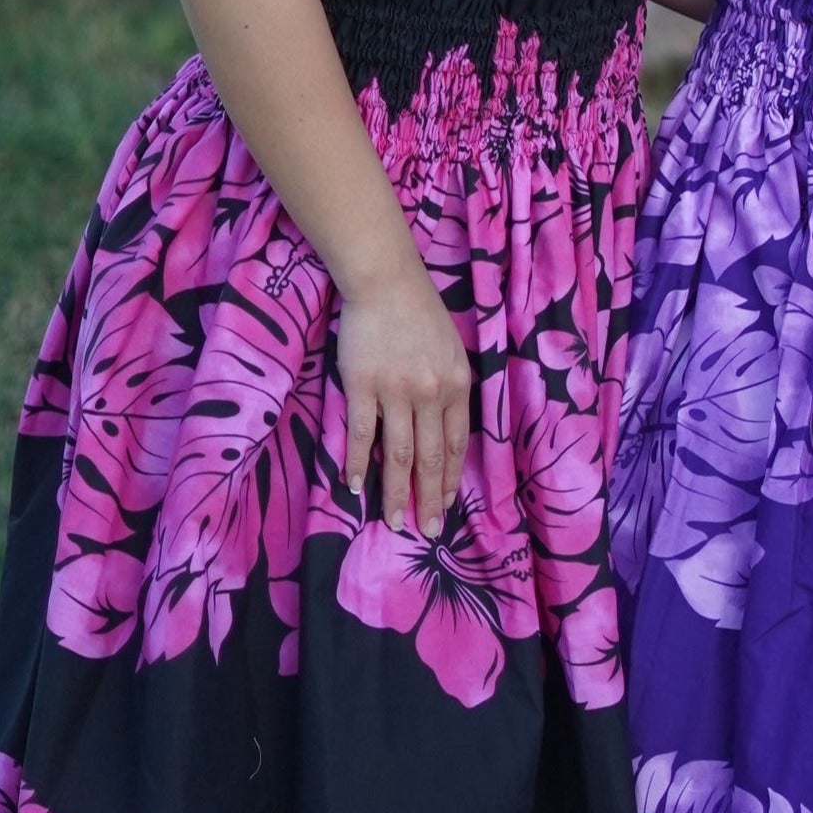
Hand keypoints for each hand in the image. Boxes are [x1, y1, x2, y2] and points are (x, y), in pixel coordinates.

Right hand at [334, 269, 474, 535]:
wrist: (386, 282)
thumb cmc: (420, 314)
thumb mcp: (451, 352)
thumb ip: (450, 391)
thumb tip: (445, 433)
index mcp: (456, 386)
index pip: (457, 444)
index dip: (450, 479)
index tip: (445, 506)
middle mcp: (430, 393)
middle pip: (430, 457)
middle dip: (428, 499)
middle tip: (428, 531)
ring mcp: (395, 390)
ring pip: (398, 454)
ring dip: (395, 493)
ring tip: (393, 522)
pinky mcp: (362, 385)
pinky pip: (362, 433)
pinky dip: (357, 463)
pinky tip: (354, 486)